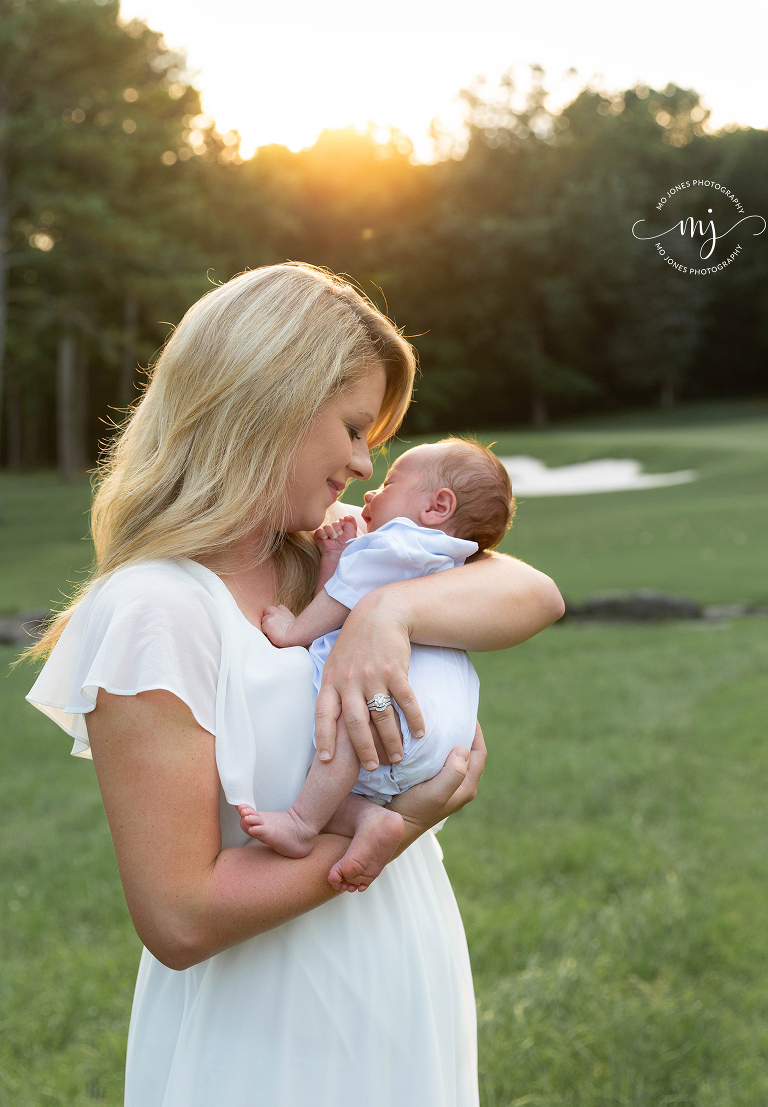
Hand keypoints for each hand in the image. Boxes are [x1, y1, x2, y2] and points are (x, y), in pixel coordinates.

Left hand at [262, 604, 296, 646]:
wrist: (295, 635)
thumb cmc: (297, 633)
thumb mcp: (294, 623)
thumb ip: (288, 621)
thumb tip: (286, 626)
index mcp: (286, 613)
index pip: (279, 607)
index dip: (276, 613)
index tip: (278, 620)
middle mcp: (278, 612)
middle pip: (268, 609)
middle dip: (268, 615)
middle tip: (271, 625)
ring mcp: (272, 617)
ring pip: (263, 618)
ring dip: (265, 624)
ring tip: (270, 632)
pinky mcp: (267, 623)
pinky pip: (262, 628)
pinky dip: (265, 632)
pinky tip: (270, 636)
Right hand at [314, 515, 357, 556]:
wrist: (338, 563)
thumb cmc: (348, 552)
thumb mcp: (353, 537)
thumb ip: (351, 524)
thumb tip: (346, 516)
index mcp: (346, 534)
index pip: (343, 521)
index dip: (344, 523)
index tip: (345, 531)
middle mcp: (337, 535)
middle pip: (335, 522)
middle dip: (338, 528)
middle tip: (339, 538)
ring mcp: (328, 538)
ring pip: (327, 526)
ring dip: (331, 532)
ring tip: (333, 540)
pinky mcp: (320, 542)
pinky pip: (318, 531)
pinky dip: (322, 534)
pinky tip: (326, 540)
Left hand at [314, 589, 424, 770]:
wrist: (380, 614)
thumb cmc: (356, 643)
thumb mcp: (334, 662)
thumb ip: (331, 690)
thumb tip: (328, 722)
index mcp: (331, 680)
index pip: (323, 714)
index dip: (323, 738)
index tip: (326, 760)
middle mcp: (350, 680)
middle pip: (354, 722)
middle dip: (363, 749)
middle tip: (373, 768)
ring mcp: (373, 675)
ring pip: (382, 716)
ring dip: (391, 740)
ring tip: (397, 757)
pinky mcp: (396, 670)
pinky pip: (406, 701)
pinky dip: (414, 719)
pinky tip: (419, 734)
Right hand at [389, 722, 486, 847]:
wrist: (394, 829)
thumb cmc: (414, 811)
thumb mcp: (435, 794)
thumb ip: (453, 774)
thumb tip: (463, 749)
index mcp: (466, 786)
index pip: (479, 752)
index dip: (475, 731)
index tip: (465, 711)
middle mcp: (459, 786)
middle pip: (469, 752)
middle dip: (463, 732)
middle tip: (450, 712)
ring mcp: (446, 785)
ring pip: (454, 756)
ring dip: (449, 739)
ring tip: (438, 720)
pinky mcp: (432, 784)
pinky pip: (440, 761)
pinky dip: (437, 748)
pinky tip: (424, 739)